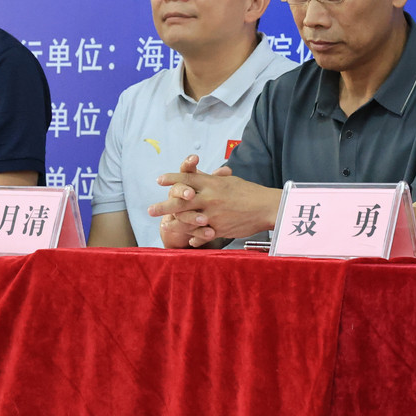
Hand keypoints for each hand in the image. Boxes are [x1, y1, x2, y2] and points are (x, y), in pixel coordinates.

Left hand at [149, 155, 270, 246]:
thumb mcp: (228, 181)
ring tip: (165, 226)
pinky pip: (202, 235)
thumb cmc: (249, 192)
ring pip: (188, 219)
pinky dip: (195, 238)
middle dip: (163, 206)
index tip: (159, 180)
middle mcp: (209, 197)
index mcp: (212, 183)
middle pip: (181, 200)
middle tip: (149, 210)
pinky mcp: (219, 228)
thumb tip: (196, 174)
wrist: (266, 207)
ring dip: (174, 223)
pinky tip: (188, 241)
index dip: (171, 178)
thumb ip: (210, 179)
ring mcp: (213, 214)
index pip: (187, 178)